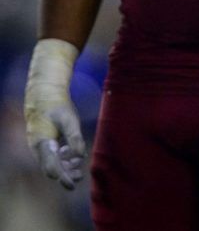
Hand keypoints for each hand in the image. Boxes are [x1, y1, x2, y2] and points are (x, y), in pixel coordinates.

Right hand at [24, 39, 85, 189]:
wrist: (43, 93)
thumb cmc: (57, 105)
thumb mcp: (68, 119)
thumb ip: (74, 137)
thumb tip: (80, 155)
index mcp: (42, 143)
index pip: (51, 166)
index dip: (62, 177)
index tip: (72, 184)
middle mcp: (38, 146)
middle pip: (50, 167)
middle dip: (64, 174)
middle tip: (79, 177)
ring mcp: (39, 143)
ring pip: (51, 161)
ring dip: (64, 166)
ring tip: (78, 168)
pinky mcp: (43, 139)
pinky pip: (51, 153)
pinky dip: (61, 157)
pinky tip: (72, 155)